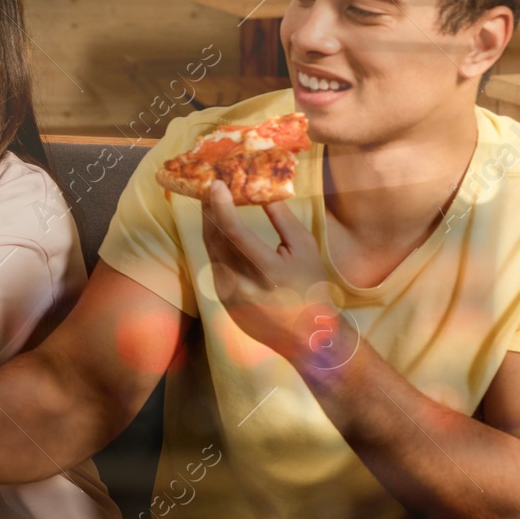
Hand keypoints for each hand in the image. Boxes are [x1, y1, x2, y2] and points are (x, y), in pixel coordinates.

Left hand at [202, 181, 347, 365]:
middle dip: (210, 209)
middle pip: (214, 238)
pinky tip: (218, 227)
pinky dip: (214, 242)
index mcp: (265, 270)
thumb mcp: (305, 249)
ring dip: (209, 224)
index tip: (217, 184)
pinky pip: (214, 262)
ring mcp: (227, 292)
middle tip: (210, 185)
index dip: (221, 206)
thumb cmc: (310, 285)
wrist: (305, 334)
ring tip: (212, 200)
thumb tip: (263, 191)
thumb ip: (282, 219)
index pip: (234, 232)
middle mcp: (240, 283)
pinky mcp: (221, 298)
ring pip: (210, 249)